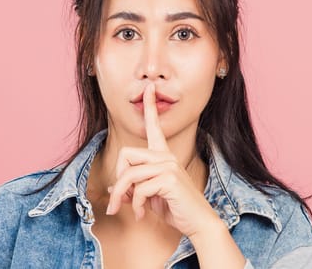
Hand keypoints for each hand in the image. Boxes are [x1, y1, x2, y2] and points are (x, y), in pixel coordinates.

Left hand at [105, 82, 218, 236]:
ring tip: (127, 210)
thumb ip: (133, 188)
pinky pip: (139, 189)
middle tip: (118, 200)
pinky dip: (135, 205)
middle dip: (117, 179)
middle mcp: (166, 157)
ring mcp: (169, 166)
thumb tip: (113, 188)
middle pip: (125, 154)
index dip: (151, 107)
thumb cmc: (176, 209)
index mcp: (163, 156)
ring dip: (122, 196)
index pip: (155, 127)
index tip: (149, 88)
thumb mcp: (149, 198)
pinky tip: (142, 214)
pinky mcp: (169, 179)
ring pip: (129, 174)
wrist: (198, 223)